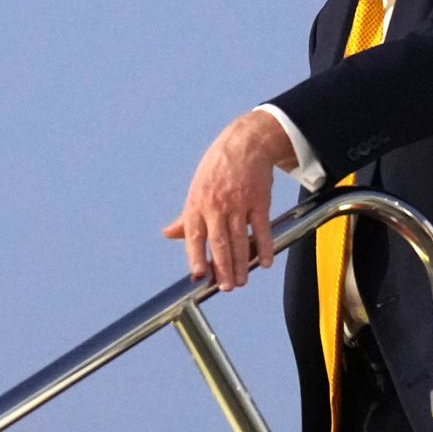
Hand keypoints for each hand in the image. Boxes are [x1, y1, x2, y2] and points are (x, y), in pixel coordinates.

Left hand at [162, 110, 296, 290]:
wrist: (245, 143)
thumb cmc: (217, 167)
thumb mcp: (196, 189)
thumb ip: (186, 217)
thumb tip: (168, 234)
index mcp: (197, 204)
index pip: (195, 236)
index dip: (196, 257)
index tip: (198, 275)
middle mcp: (217, 205)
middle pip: (220, 242)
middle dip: (222, 268)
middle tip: (226, 287)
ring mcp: (239, 203)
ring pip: (240, 239)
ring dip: (241, 263)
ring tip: (241, 281)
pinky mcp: (259, 200)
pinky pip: (262, 228)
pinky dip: (264, 247)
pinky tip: (264, 262)